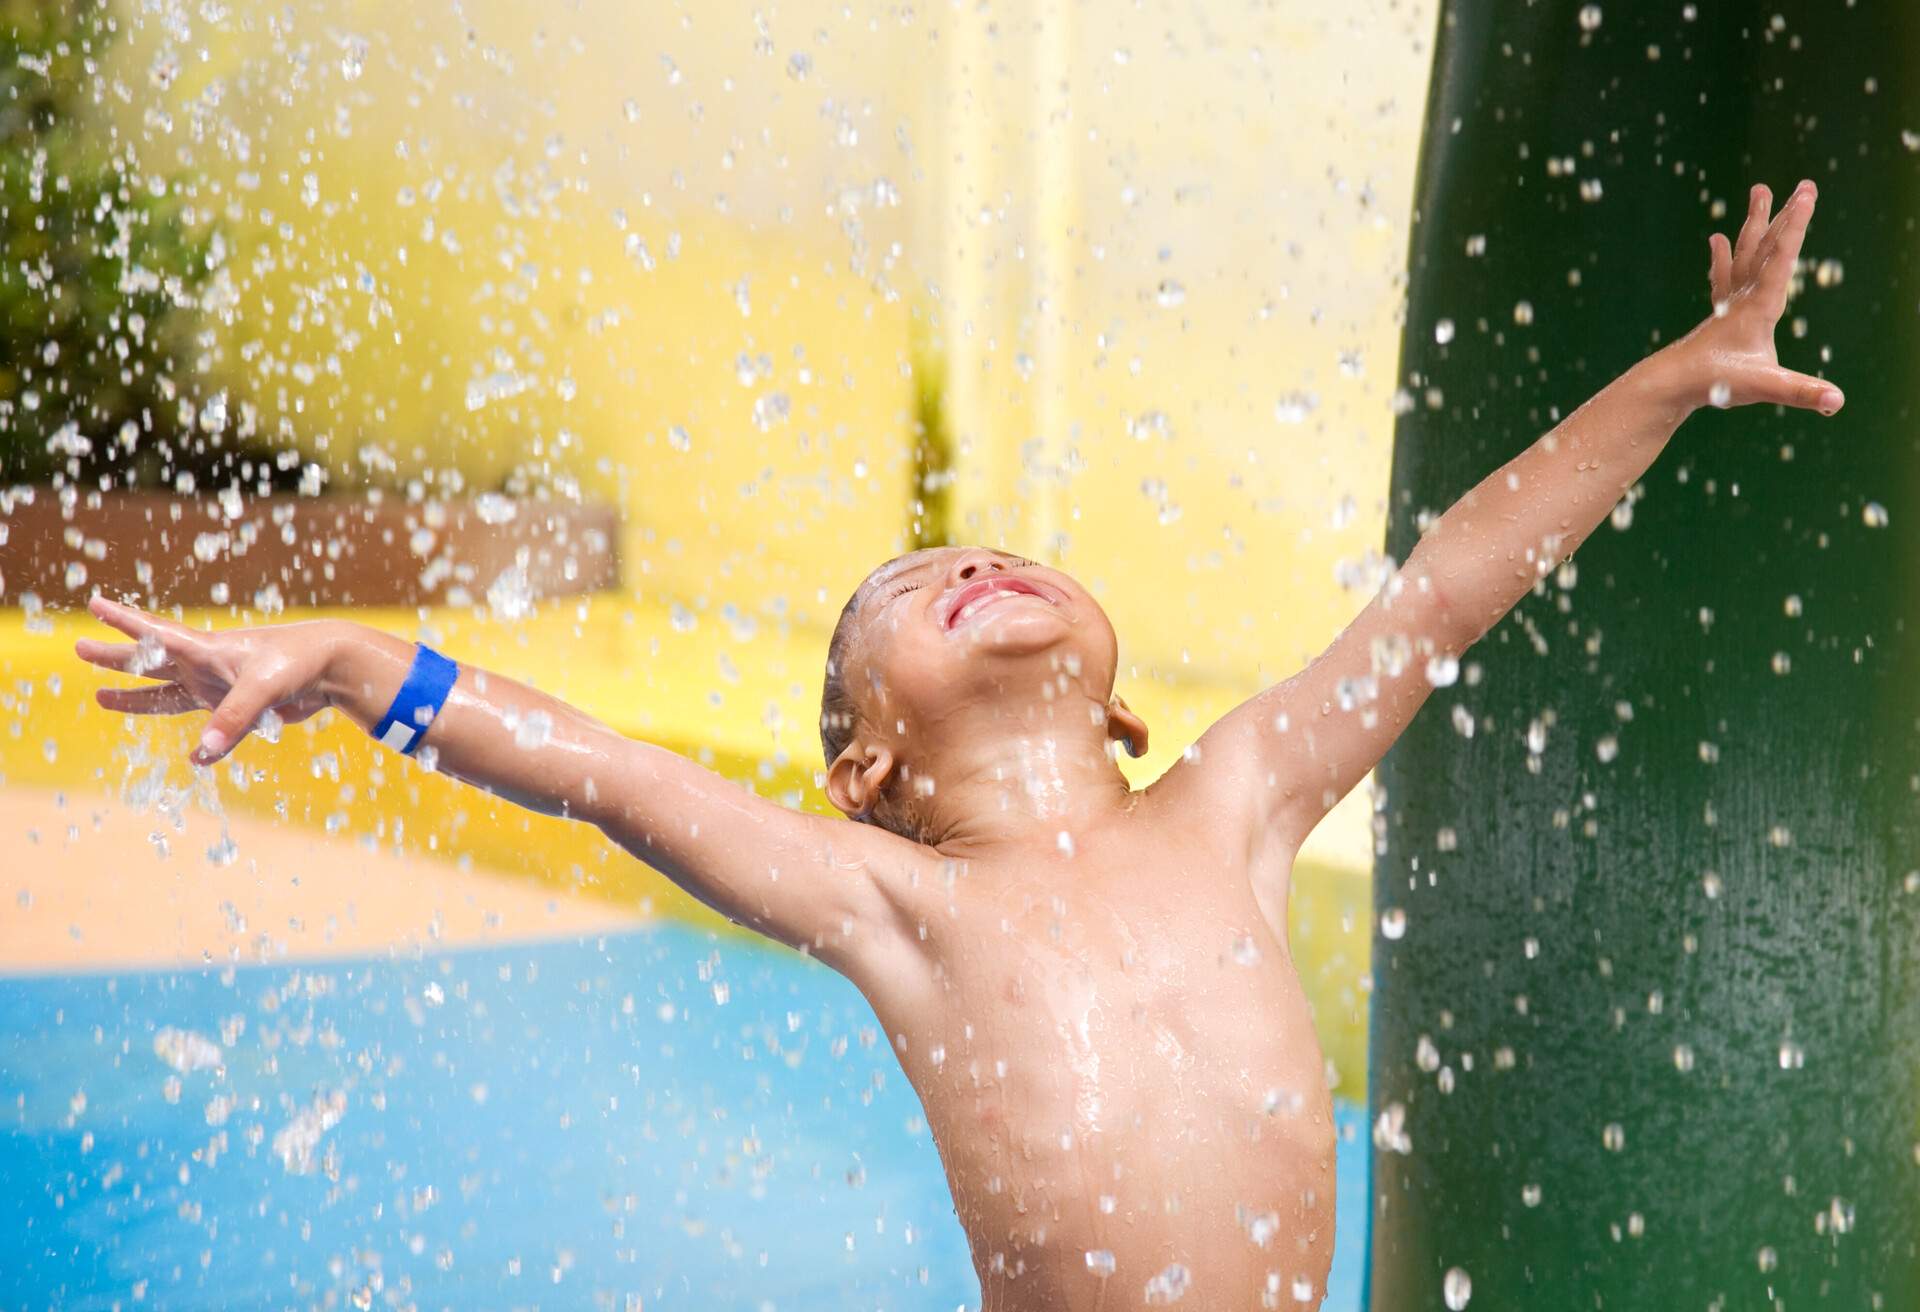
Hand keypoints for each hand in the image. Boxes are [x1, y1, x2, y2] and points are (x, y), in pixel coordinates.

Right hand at [75, 597, 339, 764]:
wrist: (334, 669)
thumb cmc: (298, 662)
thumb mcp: (262, 688)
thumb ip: (233, 719)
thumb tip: (201, 755)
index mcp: (207, 649)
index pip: (156, 633)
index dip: (124, 620)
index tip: (94, 603)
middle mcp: (207, 666)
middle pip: (150, 661)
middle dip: (115, 657)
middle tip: (78, 648)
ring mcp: (220, 687)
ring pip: (167, 693)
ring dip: (134, 696)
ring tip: (100, 696)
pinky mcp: (240, 708)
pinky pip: (212, 728)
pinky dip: (203, 743)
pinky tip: (195, 758)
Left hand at [1669, 178, 1844, 415]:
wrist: (1668, 385)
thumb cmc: (1715, 383)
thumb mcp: (1764, 386)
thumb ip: (1801, 391)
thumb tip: (1837, 402)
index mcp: (1759, 306)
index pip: (1781, 258)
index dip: (1796, 224)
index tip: (1807, 192)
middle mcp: (1744, 297)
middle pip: (1766, 247)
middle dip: (1786, 216)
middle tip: (1802, 184)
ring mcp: (1729, 303)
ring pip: (1745, 253)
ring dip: (1755, 223)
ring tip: (1759, 191)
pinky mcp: (1718, 315)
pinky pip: (1722, 277)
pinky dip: (1722, 257)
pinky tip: (1716, 240)